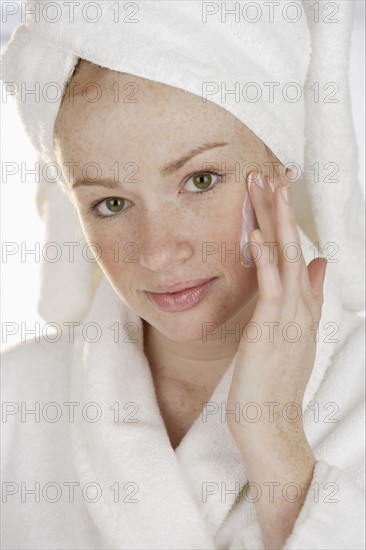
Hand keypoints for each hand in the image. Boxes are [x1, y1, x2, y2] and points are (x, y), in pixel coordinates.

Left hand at [227, 170, 327, 445]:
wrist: (272, 424)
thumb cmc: (275, 382)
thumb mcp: (296, 335)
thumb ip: (310, 298)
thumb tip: (321, 264)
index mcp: (303, 307)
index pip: (299, 256)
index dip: (289, 223)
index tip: (279, 194)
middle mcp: (300, 307)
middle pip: (294, 248)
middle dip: (283, 211)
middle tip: (273, 173)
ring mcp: (289, 317)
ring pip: (286, 259)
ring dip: (276, 222)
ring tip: (268, 187)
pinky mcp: (271, 329)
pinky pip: (269, 287)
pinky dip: (264, 259)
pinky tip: (254, 234)